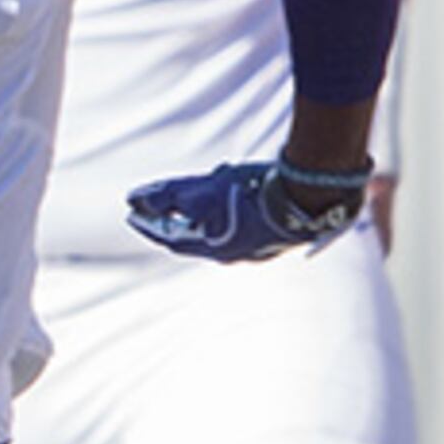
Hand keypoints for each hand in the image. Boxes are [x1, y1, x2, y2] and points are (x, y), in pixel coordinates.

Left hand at [126, 157, 373, 262]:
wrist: (311, 196)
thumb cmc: (254, 195)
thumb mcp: (203, 191)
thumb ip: (168, 195)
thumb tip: (133, 200)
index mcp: (215, 248)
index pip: (172, 238)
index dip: (150, 225)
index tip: (133, 214)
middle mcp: (237, 252)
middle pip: (198, 235)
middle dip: (179, 220)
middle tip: (163, 208)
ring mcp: (260, 244)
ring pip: (225, 229)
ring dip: (209, 212)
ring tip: (201, 195)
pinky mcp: (279, 231)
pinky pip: (246, 221)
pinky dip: (233, 208)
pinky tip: (240, 194)